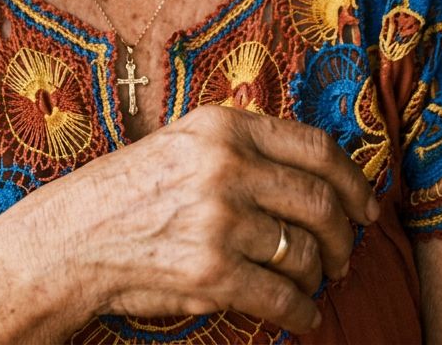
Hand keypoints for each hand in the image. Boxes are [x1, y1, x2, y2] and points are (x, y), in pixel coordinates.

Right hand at [67, 105, 377, 336]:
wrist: (75, 236)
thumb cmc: (133, 189)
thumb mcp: (187, 140)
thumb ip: (245, 144)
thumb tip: (318, 171)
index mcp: (225, 126)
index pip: (317, 148)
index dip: (354, 181)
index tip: (366, 205)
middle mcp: (226, 166)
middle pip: (321, 204)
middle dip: (344, 239)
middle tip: (343, 257)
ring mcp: (220, 219)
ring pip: (305, 254)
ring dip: (316, 278)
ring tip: (308, 283)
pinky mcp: (211, 272)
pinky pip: (283, 299)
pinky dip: (302, 314)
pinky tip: (301, 315)